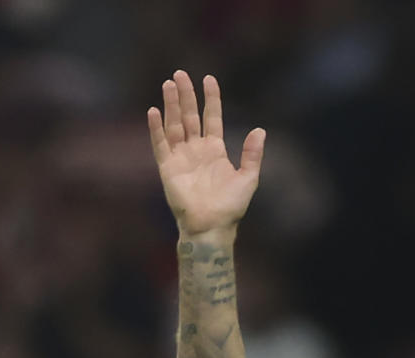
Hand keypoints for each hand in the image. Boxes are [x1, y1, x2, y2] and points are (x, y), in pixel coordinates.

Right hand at [148, 70, 265, 238]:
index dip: (210, 98)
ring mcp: (180, 157)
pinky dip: (156, 128)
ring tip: (169, 84)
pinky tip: (154, 110)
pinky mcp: (167, 168)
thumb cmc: (230, 207)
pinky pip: (160, 144)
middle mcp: (196, 150)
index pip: (211, 116)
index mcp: (215, 150)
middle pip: (189, 115)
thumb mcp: (248, 178)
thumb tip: (260, 130)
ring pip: (174, 124)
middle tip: (180, 74)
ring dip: (171, 104)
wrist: (211, 226)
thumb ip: (252, 154)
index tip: (209, 78)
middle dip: (185, 95)